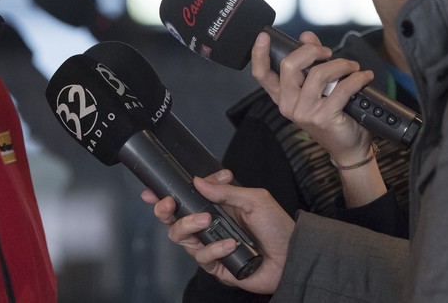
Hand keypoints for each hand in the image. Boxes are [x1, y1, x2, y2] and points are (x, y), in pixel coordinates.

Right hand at [142, 170, 293, 294]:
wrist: (293, 255)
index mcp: (216, 207)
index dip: (167, 194)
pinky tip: (230, 243)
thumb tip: (198, 181)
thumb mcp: (254, 199)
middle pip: (173, 220)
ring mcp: (211, 246)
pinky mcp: (216, 266)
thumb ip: (225, 191)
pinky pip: (203, 257)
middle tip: (168, 203)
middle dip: (164, 211)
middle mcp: (209, 226)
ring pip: (181, 238)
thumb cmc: (277, 226)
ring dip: (189, 226)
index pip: (185, 199)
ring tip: (206, 220)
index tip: (154, 188)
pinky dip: (214, 248)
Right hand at [250, 30, 374, 165]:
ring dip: (340, 65)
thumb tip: (306, 36)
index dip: (258, 54)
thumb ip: (310, 61)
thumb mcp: (317, 87)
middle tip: (328, 52)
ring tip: (352, 67)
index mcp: (282, 96)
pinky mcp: (323, 117)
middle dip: (311, 50)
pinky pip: (342, 88)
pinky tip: (363, 77)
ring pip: (318, 74)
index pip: (262, 74)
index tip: (263, 36)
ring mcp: (304, 112)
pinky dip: (357, 78)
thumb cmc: (332, 115)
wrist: (347, 147)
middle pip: (290, 65)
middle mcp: (288, 105)